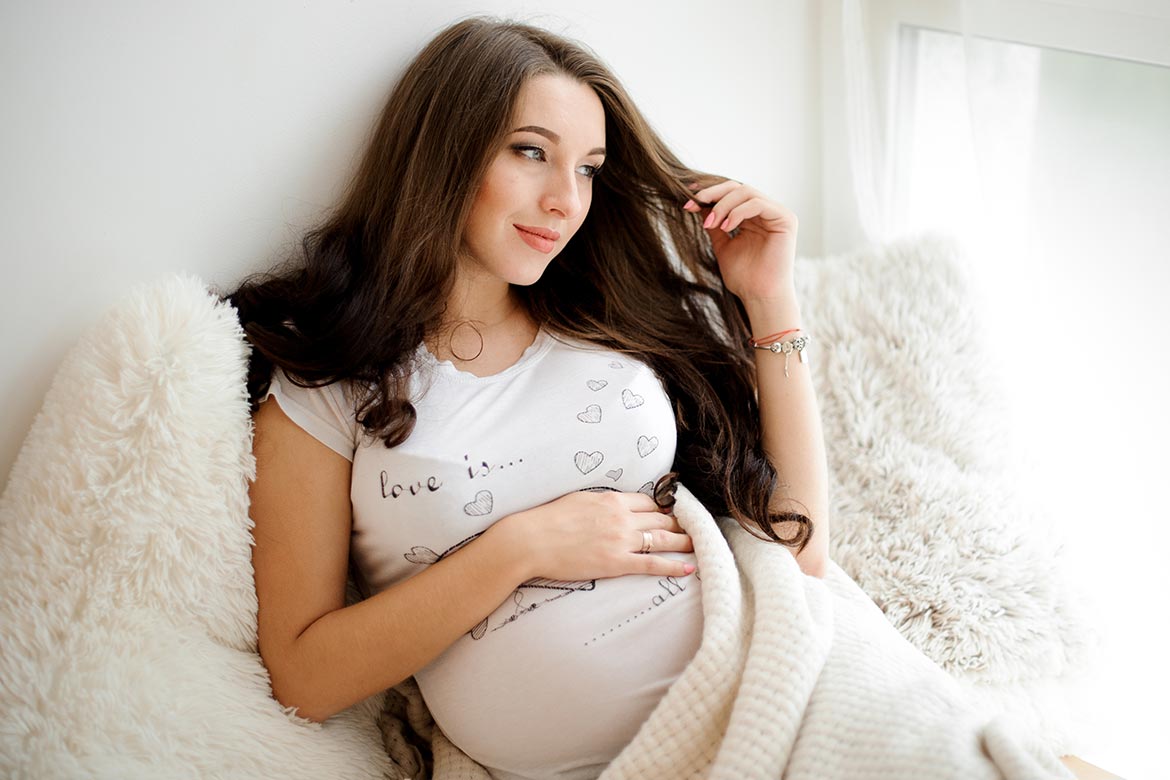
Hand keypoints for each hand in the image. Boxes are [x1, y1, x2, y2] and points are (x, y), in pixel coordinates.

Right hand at [498, 490, 694, 581]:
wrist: (531, 540)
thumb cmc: (548, 519)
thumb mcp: (579, 499)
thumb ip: (601, 501)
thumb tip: (612, 503)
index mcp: (612, 499)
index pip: (649, 501)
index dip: (665, 508)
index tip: (674, 513)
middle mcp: (622, 517)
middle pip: (661, 519)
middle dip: (679, 524)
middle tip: (693, 529)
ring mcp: (621, 540)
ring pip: (662, 539)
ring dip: (683, 541)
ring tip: (698, 545)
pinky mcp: (616, 563)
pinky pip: (652, 564)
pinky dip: (673, 566)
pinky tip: (688, 567)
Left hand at [682, 179, 798, 302]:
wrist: (759, 297)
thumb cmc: (743, 277)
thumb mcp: (722, 245)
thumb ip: (714, 224)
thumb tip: (699, 205)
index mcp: (753, 217)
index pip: (731, 194)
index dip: (709, 193)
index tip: (687, 200)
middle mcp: (767, 212)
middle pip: (738, 188)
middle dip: (713, 194)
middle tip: (694, 204)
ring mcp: (777, 214)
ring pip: (746, 192)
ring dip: (723, 205)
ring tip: (710, 223)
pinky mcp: (786, 219)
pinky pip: (758, 203)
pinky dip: (738, 212)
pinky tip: (725, 226)